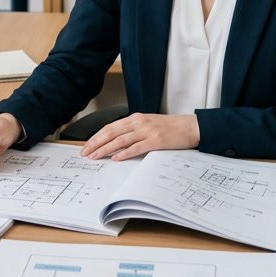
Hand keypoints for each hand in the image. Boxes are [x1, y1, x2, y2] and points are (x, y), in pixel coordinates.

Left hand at [79, 113, 199, 161]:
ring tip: (95, 156)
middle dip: (96, 143)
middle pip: (111, 133)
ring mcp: (147, 131)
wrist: (190, 126)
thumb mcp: (148, 124)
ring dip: (105, 149)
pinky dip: (124, 153)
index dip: (96, 136)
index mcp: (135, 118)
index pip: (110, 127)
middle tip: (85, 153)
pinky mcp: (156, 140)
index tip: (86, 145)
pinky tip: (116, 158)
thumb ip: (133, 130)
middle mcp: (138, 122)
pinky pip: (136, 147)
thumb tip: (115, 142)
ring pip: (120, 140)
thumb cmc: (170, 127)